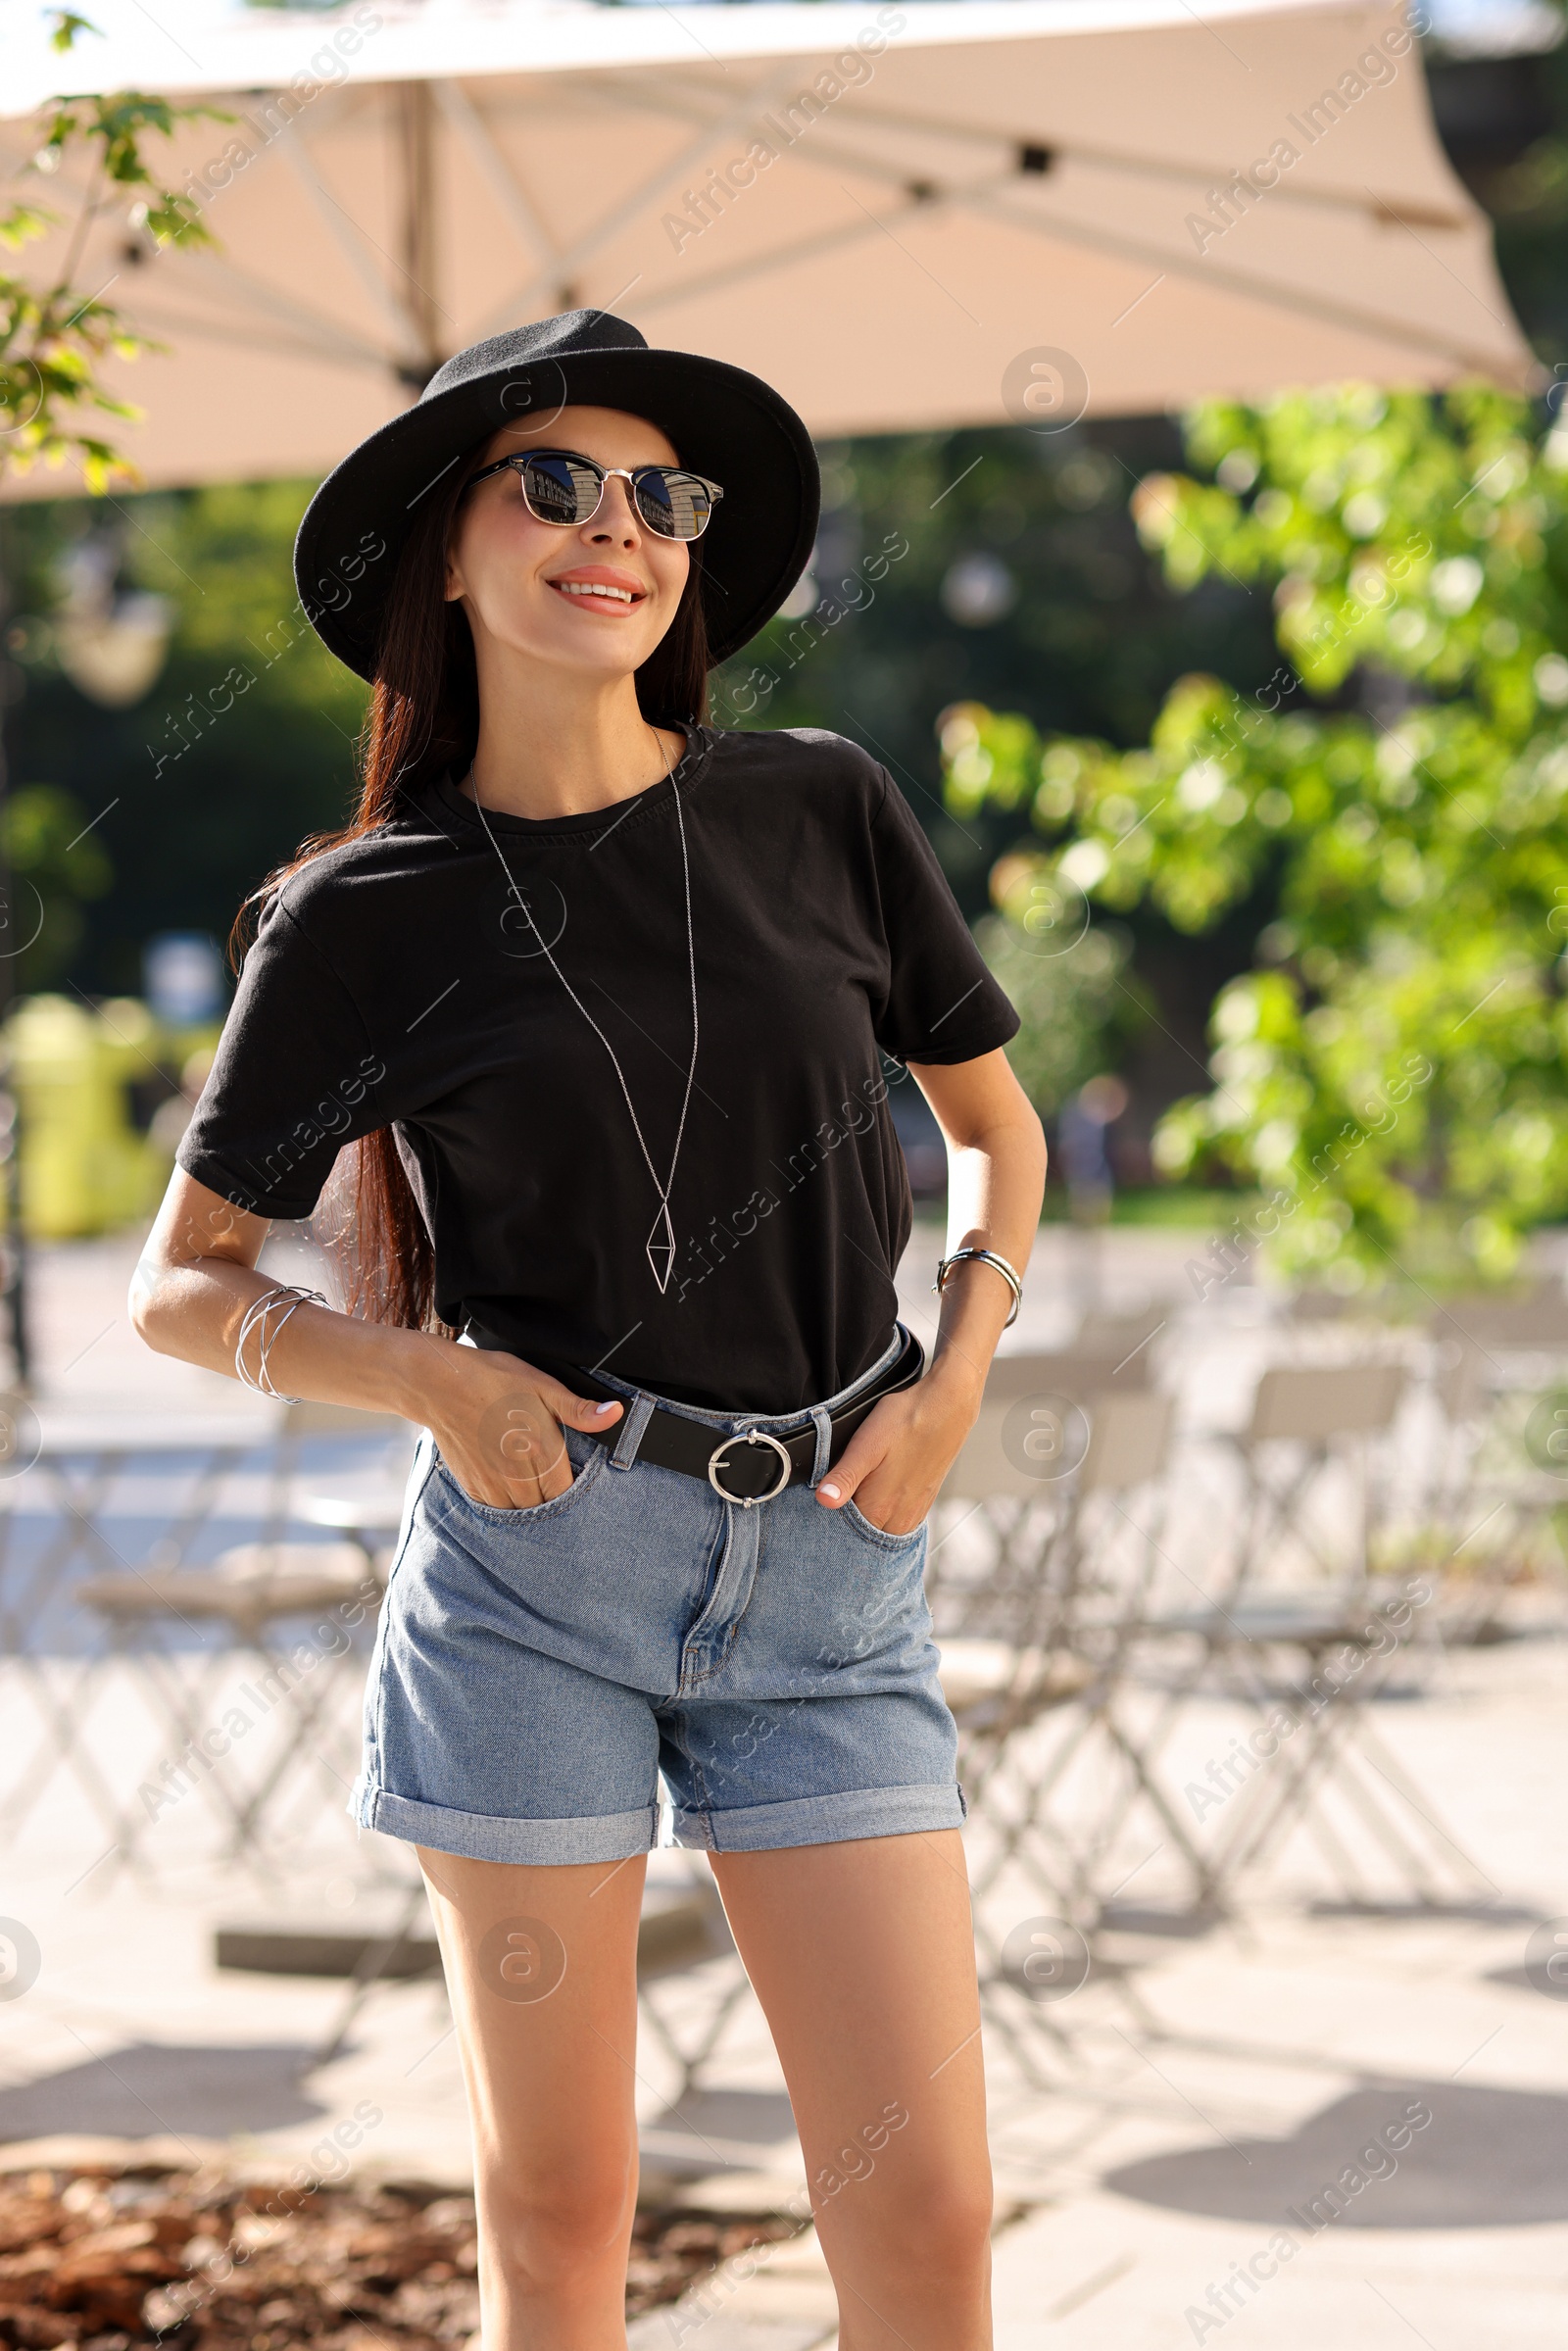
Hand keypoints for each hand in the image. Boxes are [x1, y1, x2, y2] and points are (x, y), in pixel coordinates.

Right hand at [417, 1339, 622, 1508]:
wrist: (440, 1384)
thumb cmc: (494, 1380)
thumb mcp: (543, 1385)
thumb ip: (579, 1409)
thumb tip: (615, 1413)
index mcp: (541, 1451)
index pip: (567, 1491)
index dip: (570, 1486)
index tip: (568, 1473)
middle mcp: (517, 1474)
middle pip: (545, 1506)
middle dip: (550, 1495)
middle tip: (546, 1473)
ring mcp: (492, 1483)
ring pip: (520, 1512)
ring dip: (528, 1502)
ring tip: (528, 1479)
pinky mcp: (472, 1485)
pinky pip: (495, 1509)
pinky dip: (504, 1501)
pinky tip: (506, 1481)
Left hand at [813, 1368, 979, 1535]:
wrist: (946, 1407)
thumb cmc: (905, 1421)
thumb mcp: (866, 1445)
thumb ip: (844, 1477)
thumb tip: (824, 1500)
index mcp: (879, 1510)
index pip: (840, 1530)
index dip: (828, 1516)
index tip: (825, 1495)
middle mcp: (898, 1520)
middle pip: (861, 1533)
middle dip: (847, 1519)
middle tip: (845, 1485)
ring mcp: (914, 1513)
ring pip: (880, 1529)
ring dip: (867, 1515)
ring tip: (864, 1486)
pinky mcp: (924, 1503)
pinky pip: (898, 1521)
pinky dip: (885, 1512)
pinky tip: (882, 1489)